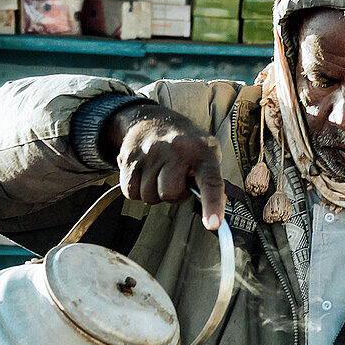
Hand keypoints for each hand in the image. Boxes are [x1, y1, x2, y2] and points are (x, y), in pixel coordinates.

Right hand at [101, 102, 224, 228]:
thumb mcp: (207, 155)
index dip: (212, 205)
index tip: (213, 224)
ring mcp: (151, 151)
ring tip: (159, 174)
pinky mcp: (129, 156)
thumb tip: (214, 217)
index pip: (210, 182)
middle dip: (172, 194)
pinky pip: (130, 192)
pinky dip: (136, 190)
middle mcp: (177, 149)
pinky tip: (144, 174)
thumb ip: (212, 184)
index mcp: (203, 152)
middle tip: (174, 179)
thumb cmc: (185, 145)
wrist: (152, 119)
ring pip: (148, 196)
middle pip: (169, 194)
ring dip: (153, 192)